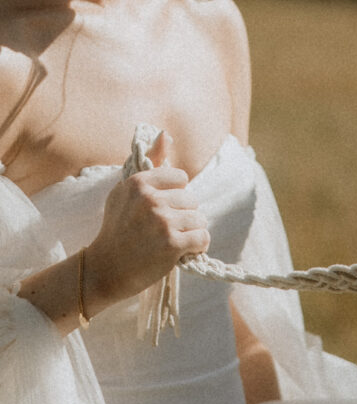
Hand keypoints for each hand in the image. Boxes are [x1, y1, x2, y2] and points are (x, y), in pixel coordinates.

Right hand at [86, 133, 209, 305]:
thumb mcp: (127, 191)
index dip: (176, 196)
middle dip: (184, 216)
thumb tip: (166, 134)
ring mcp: (161, 221)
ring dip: (191, 233)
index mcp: (138, 183)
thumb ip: (150, 163)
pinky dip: (197, 248)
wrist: (106, 269)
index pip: (181, 178)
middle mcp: (149, 199)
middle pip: (192, 200)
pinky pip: (203, 238)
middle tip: (162, 230)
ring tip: (169, 241)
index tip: (160, 209)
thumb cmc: (120, 228)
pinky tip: (180, 252)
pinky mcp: (172, 244)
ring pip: (200, 220)